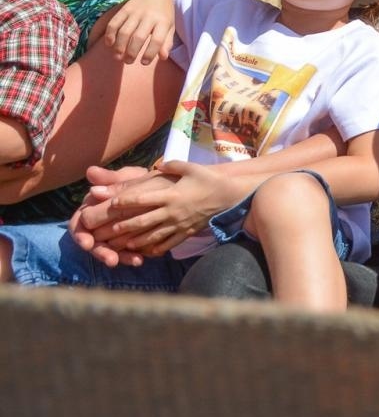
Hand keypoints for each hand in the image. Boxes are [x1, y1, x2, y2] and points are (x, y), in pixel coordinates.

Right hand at [69, 165, 166, 266]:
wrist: (164, 189)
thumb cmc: (139, 182)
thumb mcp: (127, 178)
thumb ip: (110, 179)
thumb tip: (91, 173)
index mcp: (92, 208)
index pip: (78, 224)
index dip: (80, 235)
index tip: (87, 243)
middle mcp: (99, 224)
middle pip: (93, 242)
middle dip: (100, 252)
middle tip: (111, 260)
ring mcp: (112, 235)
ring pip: (109, 250)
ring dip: (119, 257)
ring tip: (133, 261)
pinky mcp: (127, 242)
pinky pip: (125, 252)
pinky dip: (131, 256)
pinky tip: (141, 259)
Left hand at [80, 160, 240, 260]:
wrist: (231, 198)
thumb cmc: (209, 180)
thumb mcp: (192, 168)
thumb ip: (173, 165)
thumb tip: (158, 164)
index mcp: (171, 195)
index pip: (143, 199)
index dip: (126, 201)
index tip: (113, 203)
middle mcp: (172, 211)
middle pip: (143, 221)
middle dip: (124, 227)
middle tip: (109, 230)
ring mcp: (178, 225)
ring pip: (152, 236)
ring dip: (134, 241)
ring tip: (120, 244)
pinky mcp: (185, 233)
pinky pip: (167, 244)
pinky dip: (154, 249)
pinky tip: (144, 251)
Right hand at [102, 0, 175, 64]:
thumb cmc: (164, 13)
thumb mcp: (170, 26)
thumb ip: (167, 42)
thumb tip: (163, 57)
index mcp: (163, 21)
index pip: (157, 40)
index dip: (150, 53)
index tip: (144, 62)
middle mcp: (149, 16)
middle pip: (138, 37)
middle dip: (131, 52)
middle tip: (128, 61)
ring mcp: (135, 12)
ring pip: (124, 31)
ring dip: (119, 46)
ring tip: (118, 56)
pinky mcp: (124, 9)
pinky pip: (114, 23)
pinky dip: (110, 34)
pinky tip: (109, 44)